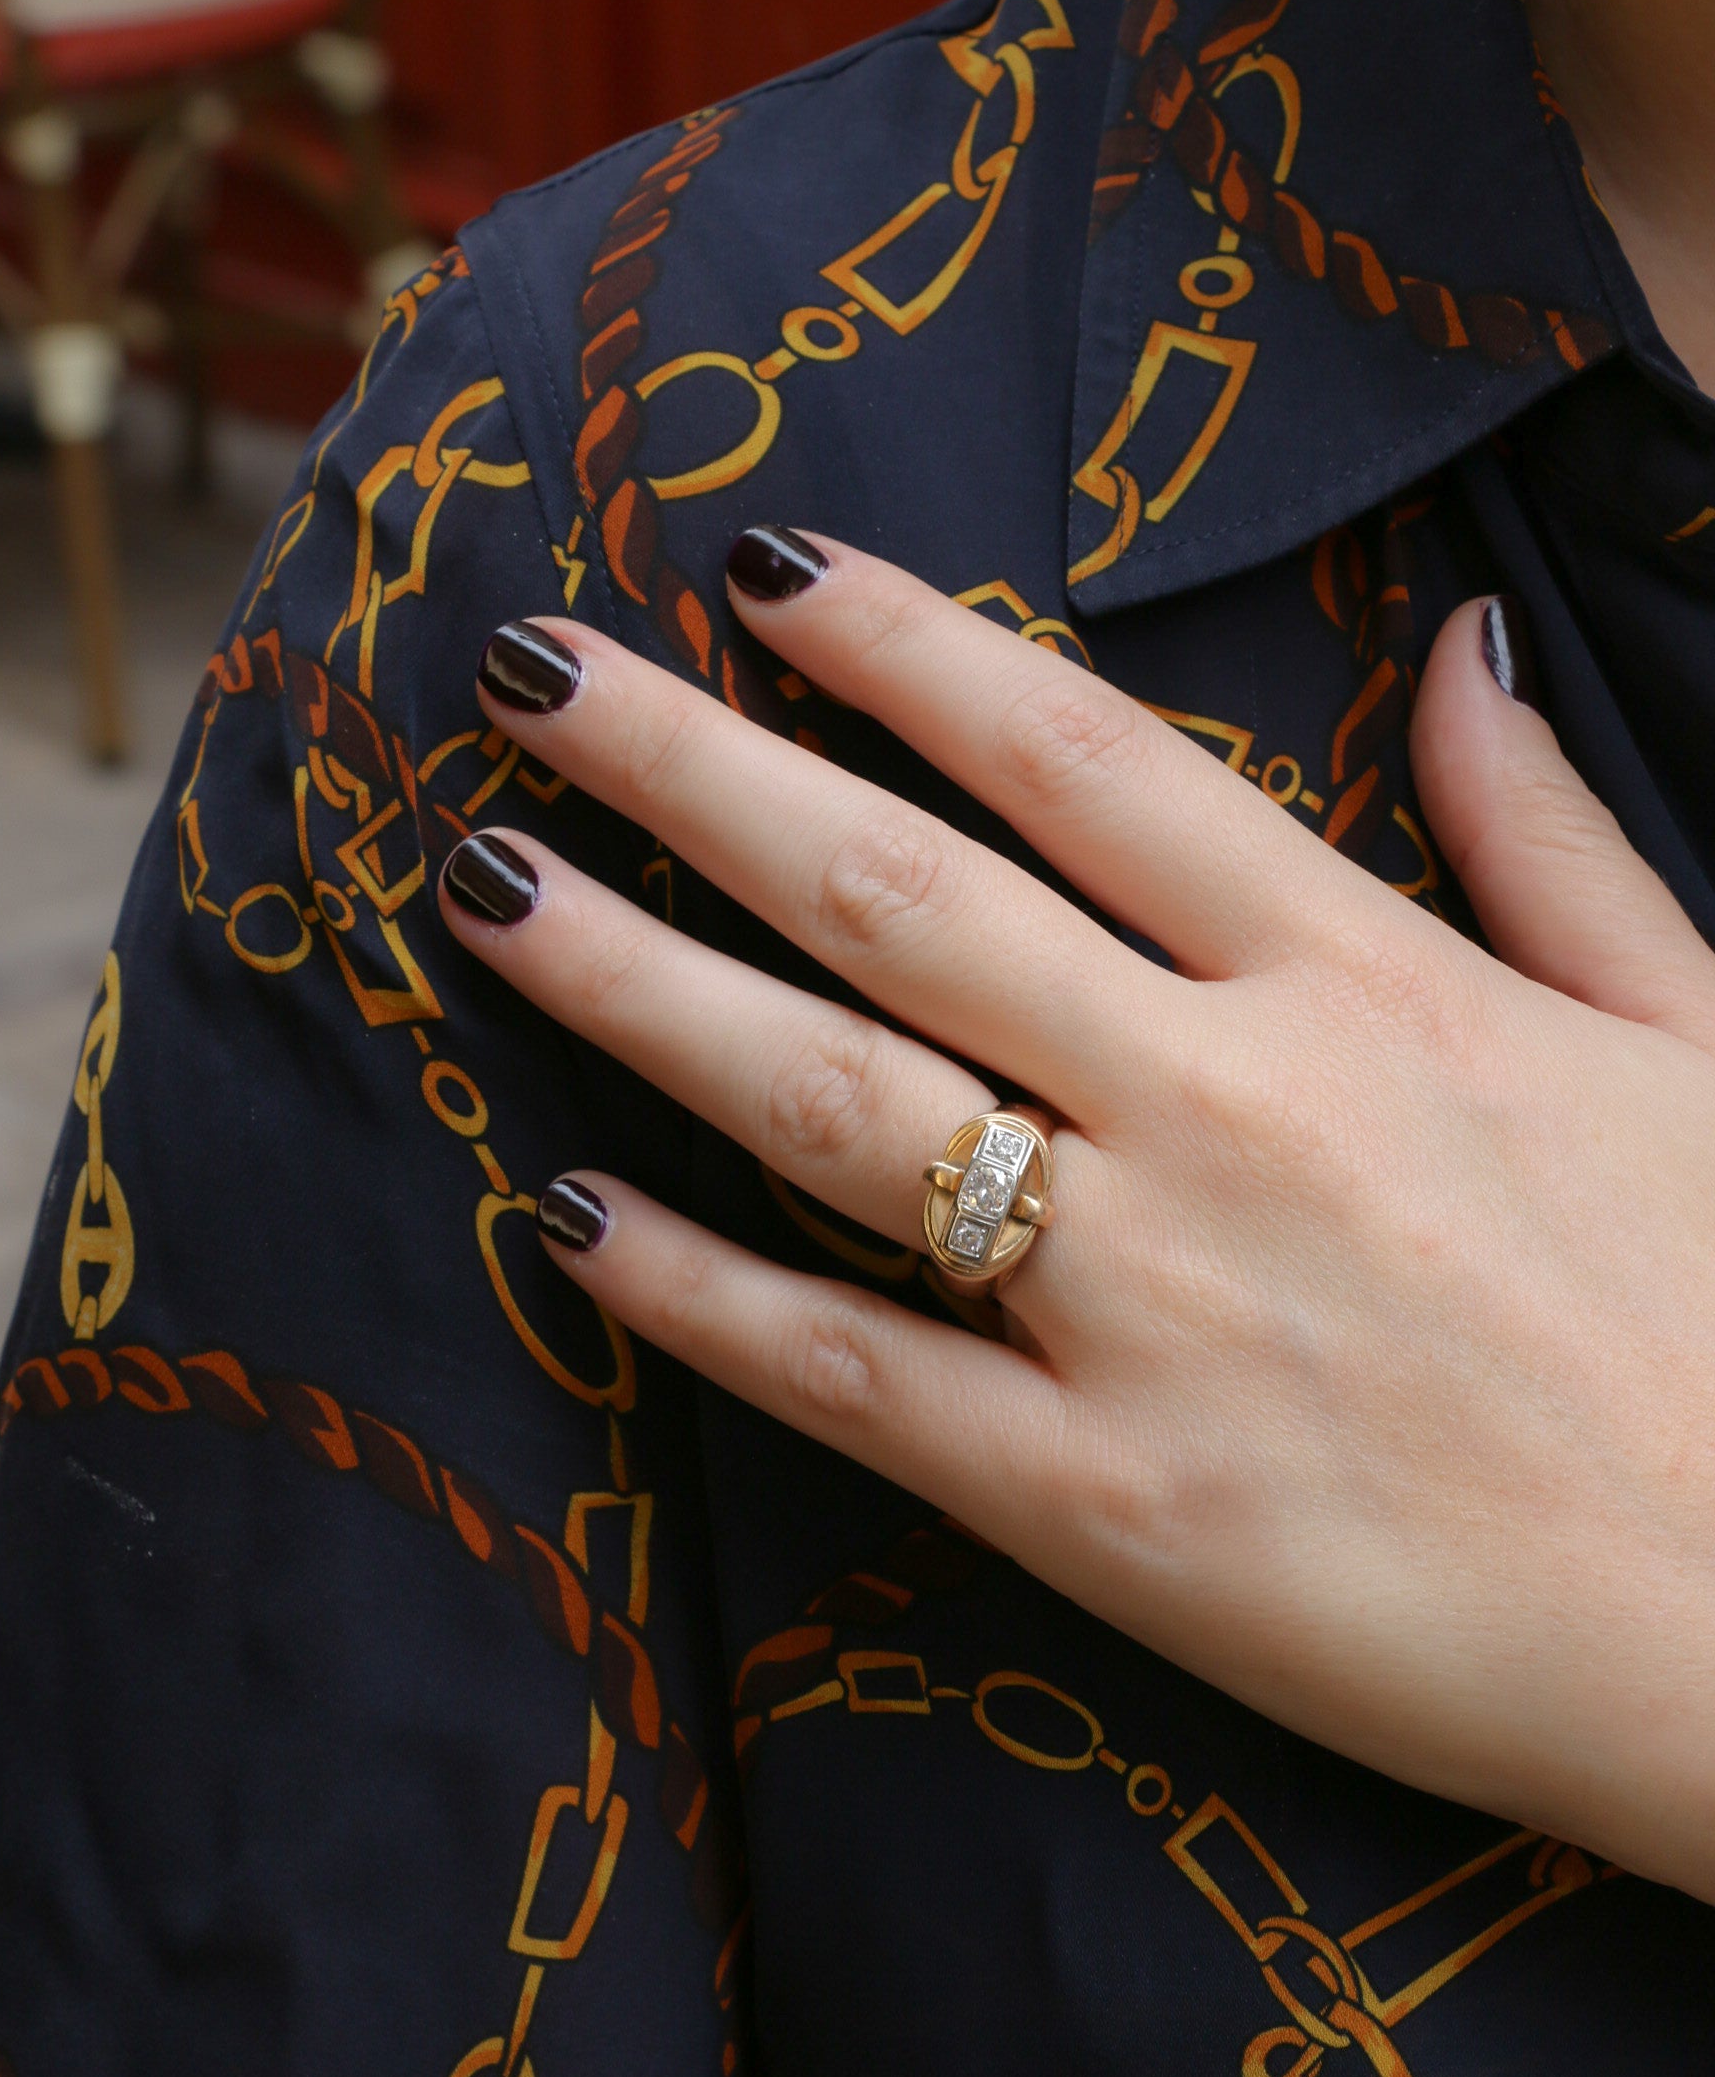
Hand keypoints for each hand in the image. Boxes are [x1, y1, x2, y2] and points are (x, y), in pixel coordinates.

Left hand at [438, 533, 1714, 1899]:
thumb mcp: (1699, 1031)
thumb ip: (1549, 838)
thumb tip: (1466, 645)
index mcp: (1371, 986)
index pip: (1085, 763)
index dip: (902, 647)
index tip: (753, 568)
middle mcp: (1234, 1114)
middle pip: (904, 894)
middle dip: (691, 769)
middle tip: (519, 680)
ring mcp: (1155, 1312)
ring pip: (838, 1106)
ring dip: (636, 987)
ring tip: (483, 891)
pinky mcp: (1108, 1508)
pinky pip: (857, 1379)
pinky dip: (698, 1299)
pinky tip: (567, 1223)